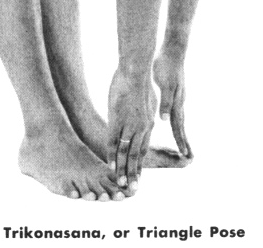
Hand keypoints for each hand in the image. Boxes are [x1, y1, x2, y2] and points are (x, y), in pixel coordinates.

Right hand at [107, 69, 156, 190]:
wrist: (136, 72)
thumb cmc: (141, 81)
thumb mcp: (148, 99)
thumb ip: (148, 111)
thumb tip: (152, 117)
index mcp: (148, 123)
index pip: (143, 148)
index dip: (140, 163)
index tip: (138, 175)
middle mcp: (141, 128)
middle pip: (137, 155)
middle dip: (134, 173)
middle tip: (132, 189)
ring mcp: (129, 126)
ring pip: (126, 153)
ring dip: (123, 170)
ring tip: (121, 184)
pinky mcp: (117, 121)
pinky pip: (113, 143)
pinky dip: (112, 156)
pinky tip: (111, 166)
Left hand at [153, 52, 191, 158]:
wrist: (173, 51)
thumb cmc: (166, 66)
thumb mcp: (164, 85)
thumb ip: (165, 102)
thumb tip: (164, 120)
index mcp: (175, 102)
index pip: (177, 126)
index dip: (180, 140)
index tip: (185, 155)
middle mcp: (179, 101)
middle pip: (180, 125)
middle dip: (184, 141)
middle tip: (190, 157)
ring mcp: (179, 96)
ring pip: (179, 118)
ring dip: (181, 132)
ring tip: (184, 144)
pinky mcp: (176, 91)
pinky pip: (176, 110)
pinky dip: (176, 120)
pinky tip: (174, 120)